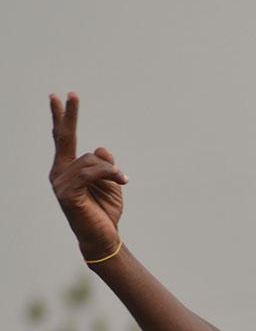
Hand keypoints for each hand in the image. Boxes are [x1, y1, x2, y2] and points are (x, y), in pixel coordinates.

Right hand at [49, 92, 127, 260]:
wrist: (104, 237)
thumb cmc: (105, 211)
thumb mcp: (110, 182)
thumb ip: (104, 164)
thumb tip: (99, 147)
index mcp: (66, 169)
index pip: (63, 139)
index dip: (62, 118)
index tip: (58, 97)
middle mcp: (58, 173)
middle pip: (65, 139)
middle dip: (69, 115)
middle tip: (71, 93)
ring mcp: (60, 184)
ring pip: (90, 160)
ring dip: (110, 170)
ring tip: (120, 180)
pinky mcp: (67, 194)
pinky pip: (91, 173)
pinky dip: (109, 174)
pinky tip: (122, 180)